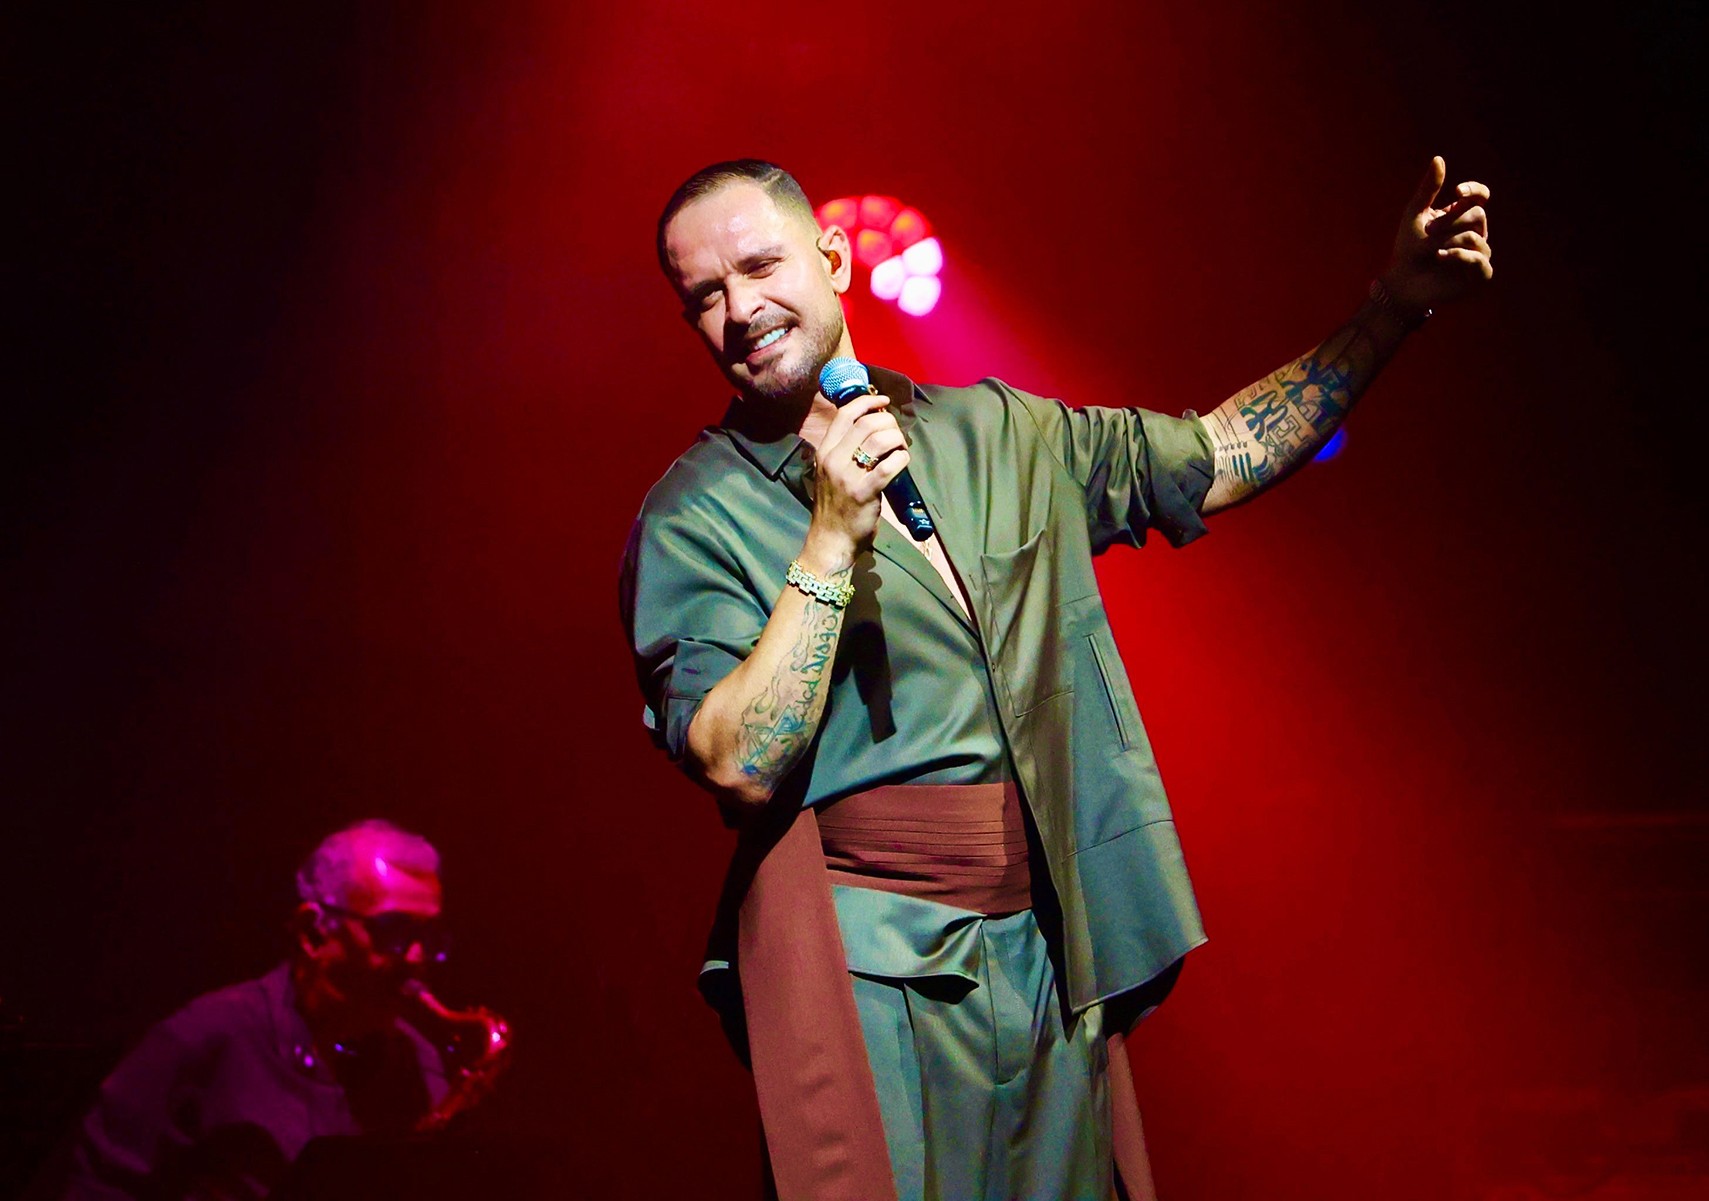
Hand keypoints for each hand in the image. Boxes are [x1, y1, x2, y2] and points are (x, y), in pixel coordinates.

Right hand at [801, 393, 909, 571]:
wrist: (830, 541)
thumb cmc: (835, 507)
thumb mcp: (830, 474)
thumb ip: (845, 452)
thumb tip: (873, 428)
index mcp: (824, 452)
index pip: (845, 415)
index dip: (867, 401)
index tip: (883, 400)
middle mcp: (833, 459)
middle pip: (867, 423)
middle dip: (889, 423)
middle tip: (896, 435)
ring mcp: (847, 476)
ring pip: (880, 440)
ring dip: (897, 440)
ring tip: (900, 449)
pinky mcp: (864, 492)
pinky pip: (889, 466)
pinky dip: (901, 459)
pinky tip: (902, 463)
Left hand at [1382, 155, 1492, 317]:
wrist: (1402, 282)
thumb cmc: (1408, 249)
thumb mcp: (1415, 215)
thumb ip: (1429, 189)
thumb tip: (1439, 158)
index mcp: (1462, 217)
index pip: (1480, 197)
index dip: (1474, 190)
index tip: (1458, 191)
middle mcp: (1475, 233)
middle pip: (1476, 216)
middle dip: (1450, 222)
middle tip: (1428, 232)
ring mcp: (1479, 253)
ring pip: (1476, 237)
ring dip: (1450, 241)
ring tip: (1432, 251)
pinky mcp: (1479, 274)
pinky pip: (1479, 260)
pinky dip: (1459, 256)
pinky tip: (1441, 256)